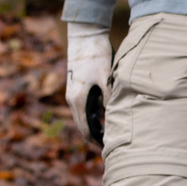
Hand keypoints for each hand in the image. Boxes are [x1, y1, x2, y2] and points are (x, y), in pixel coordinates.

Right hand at [65, 22, 110, 147]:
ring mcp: (73, 93)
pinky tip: (107, 117)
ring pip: (84, 117)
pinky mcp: (78, 86)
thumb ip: (110, 96)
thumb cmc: (97, 54)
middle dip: (96, 138)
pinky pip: (85, 107)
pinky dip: (94, 116)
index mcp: (78, 100)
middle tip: (113, 147)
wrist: (85, 35)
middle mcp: (72, 99)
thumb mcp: (106, 76)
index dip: (98, 142)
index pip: (86, 130)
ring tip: (112, 135)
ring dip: (95, 127)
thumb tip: (114, 116)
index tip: (110, 150)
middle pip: (83, 127)